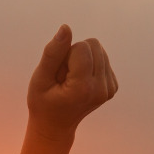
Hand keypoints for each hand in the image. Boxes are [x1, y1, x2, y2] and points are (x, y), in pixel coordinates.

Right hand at [26, 25, 117, 140]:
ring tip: (71, 80)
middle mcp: (101, 88)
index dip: (66, 55)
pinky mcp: (113, 87)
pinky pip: (103, 59)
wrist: (55, 126)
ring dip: (83, 59)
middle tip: (65, 76)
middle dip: (76, 54)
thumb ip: (53, 53)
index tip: (59, 74)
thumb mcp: (40, 79)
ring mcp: (109, 89)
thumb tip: (66, 28)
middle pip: (94, 45)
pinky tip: (80, 82)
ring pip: (99, 50)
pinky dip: (90, 66)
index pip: (81, 47)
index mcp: (83, 88)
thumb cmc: (43, 103)